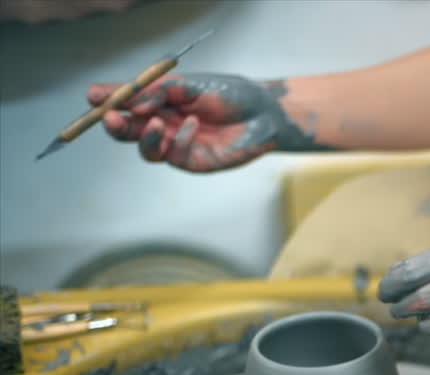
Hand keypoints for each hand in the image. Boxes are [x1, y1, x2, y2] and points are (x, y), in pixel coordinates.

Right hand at [86, 74, 325, 171]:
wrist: (264, 113)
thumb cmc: (230, 95)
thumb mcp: (192, 85)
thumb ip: (162, 91)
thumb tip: (134, 100)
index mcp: (159, 102)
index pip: (125, 104)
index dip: (108, 101)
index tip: (93, 95)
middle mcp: (163, 125)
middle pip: (127, 132)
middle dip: (115, 126)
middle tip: (109, 117)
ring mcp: (177, 146)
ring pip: (146, 150)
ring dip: (145, 137)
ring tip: (155, 122)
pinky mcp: (193, 161)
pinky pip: (175, 155)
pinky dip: (180, 139)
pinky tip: (192, 125)